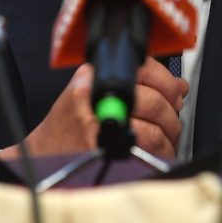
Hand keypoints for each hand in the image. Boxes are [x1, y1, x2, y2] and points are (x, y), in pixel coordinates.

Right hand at [0, 57, 188, 160]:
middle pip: (153, 102)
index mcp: (95, 78)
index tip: (176, 92)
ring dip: (168, 135)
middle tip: (173, 116)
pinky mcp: (105, 152)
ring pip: (154, 131)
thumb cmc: (66, 122)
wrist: (43, 152)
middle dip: (171, 112)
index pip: (145, 69)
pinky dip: (158, 153)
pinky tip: (156, 150)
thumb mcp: (89, 86)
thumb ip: (133, 80)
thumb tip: (177, 86)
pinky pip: (144, 153)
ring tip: (167, 136)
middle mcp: (97, 100)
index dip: (168, 82)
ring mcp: (101, 128)